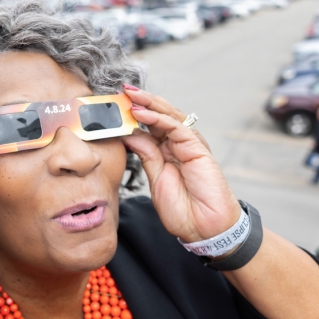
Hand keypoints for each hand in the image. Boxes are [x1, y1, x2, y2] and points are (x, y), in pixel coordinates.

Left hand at [121, 86, 240, 243]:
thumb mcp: (156, 178)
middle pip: (159, 116)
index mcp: (166, 151)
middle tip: (121, 90)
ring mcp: (189, 145)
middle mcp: (178, 144)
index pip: (149, 126)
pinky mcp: (197, 148)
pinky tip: (141, 113)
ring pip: (168, 116)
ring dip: (148, 104)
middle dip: (140, 101)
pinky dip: (158, 118)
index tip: (114, 105)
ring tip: (129, 96)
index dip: (133, 115)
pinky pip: (176, 127)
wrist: (204, 228)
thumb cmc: (183, 209)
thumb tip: (129, 134)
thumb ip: (146, 155)